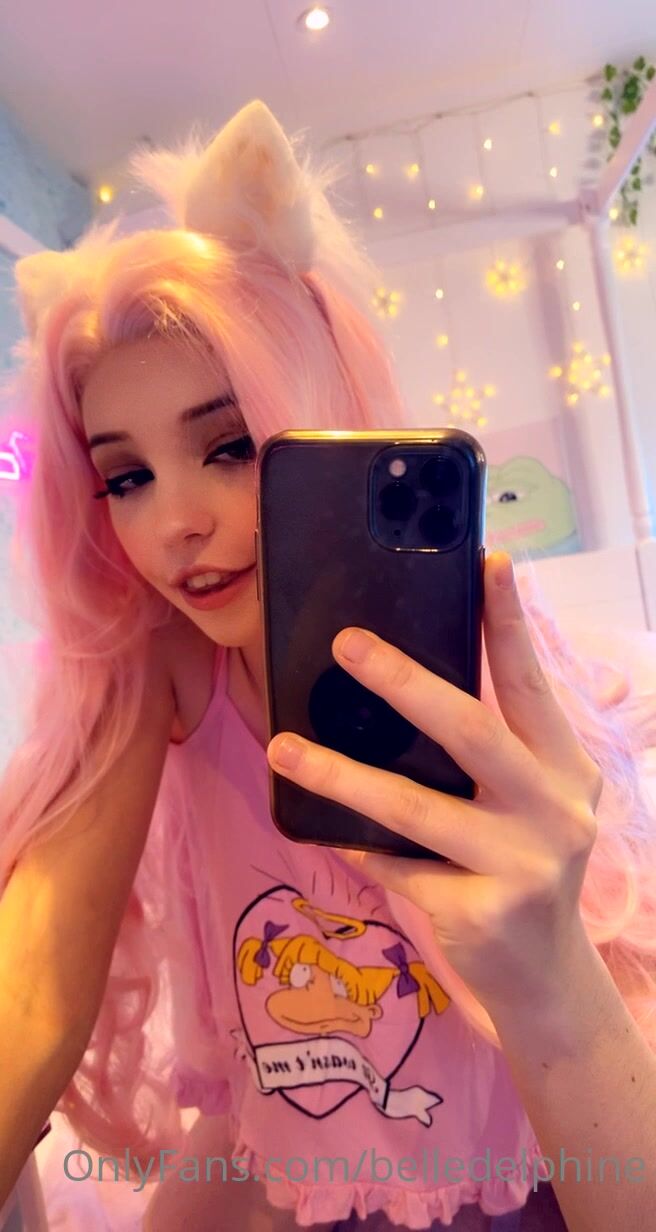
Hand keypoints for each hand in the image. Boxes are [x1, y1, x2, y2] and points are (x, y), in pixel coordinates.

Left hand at [266, 552, 603, 1017]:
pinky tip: (320, 829)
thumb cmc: (521, 865)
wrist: (546, 976)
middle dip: (406, 682)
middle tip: (347, 645)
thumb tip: (400, 680)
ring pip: (416, 807)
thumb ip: (489, 749)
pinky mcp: (481, 912)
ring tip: (284, 747)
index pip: (531, 681)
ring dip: (341, 774)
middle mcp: (555, 808)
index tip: (487, 560)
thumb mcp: (527, 799)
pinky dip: (357, 845)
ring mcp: (523, 863)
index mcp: (565, 765)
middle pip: (473, 731)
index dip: (509, 621)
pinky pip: (399, 867)